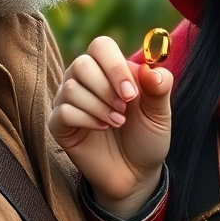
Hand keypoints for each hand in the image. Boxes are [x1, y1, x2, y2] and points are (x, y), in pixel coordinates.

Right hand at [49, 36, 172, 219]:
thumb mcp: (160, 113)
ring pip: (71, 88)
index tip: (132, 94)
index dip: (115, 66)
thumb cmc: (146, 138)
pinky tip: (101, 129)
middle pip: (82, 64)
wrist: (136, 174)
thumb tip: (151, 69)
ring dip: (99, 107)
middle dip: (106, 89)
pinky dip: (86, 120)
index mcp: (109, 69)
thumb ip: (159, 87)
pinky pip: (63, 112)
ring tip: (117, 123)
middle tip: (124, 110)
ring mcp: (69, 101)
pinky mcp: (59, 124)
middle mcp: (85, 80)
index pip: (101, 46)